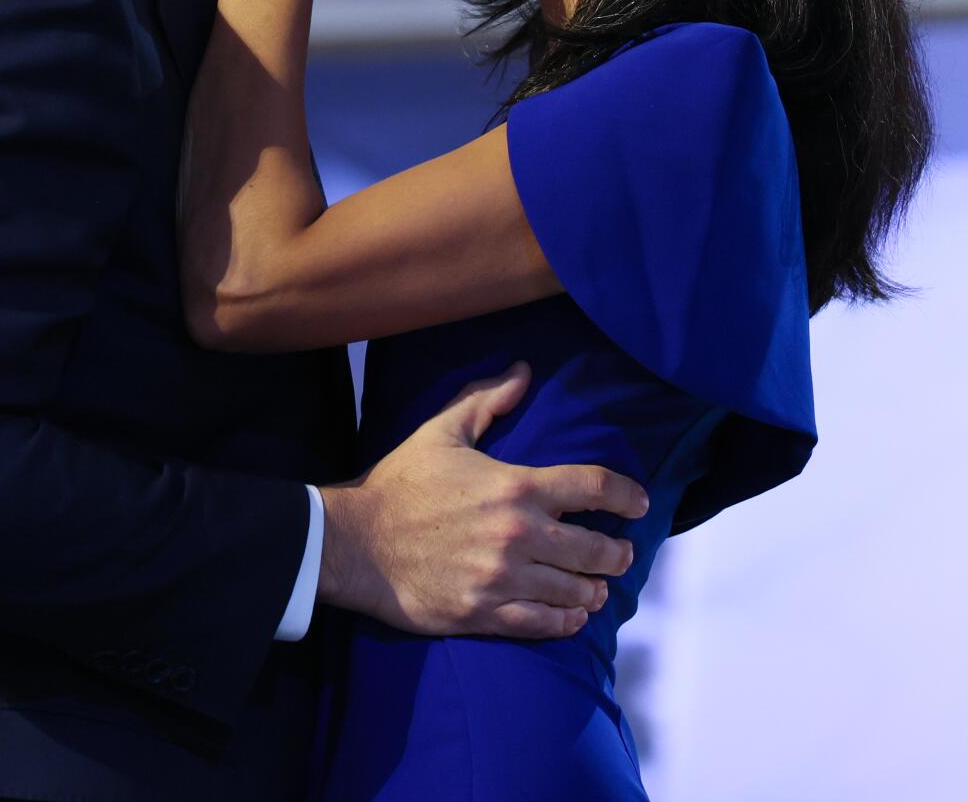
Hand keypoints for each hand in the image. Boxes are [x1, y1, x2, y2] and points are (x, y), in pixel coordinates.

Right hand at [318, 362, 647, 638]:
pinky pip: (542, 624)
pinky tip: (573, 615)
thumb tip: (523, 373)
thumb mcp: (441, 432)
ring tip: (599, 587)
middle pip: (594, 548)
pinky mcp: (485, 613)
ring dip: (594, 589)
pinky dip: (566, 621)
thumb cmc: (401, 484)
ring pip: (573, 590)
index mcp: (514, 486)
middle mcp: (518, 534)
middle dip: (616, 553)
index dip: (626, 495)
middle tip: (622, 553)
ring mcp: (504, 578)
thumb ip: (486, 401)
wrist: (357, 542)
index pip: (591, 486)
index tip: (640, 503)